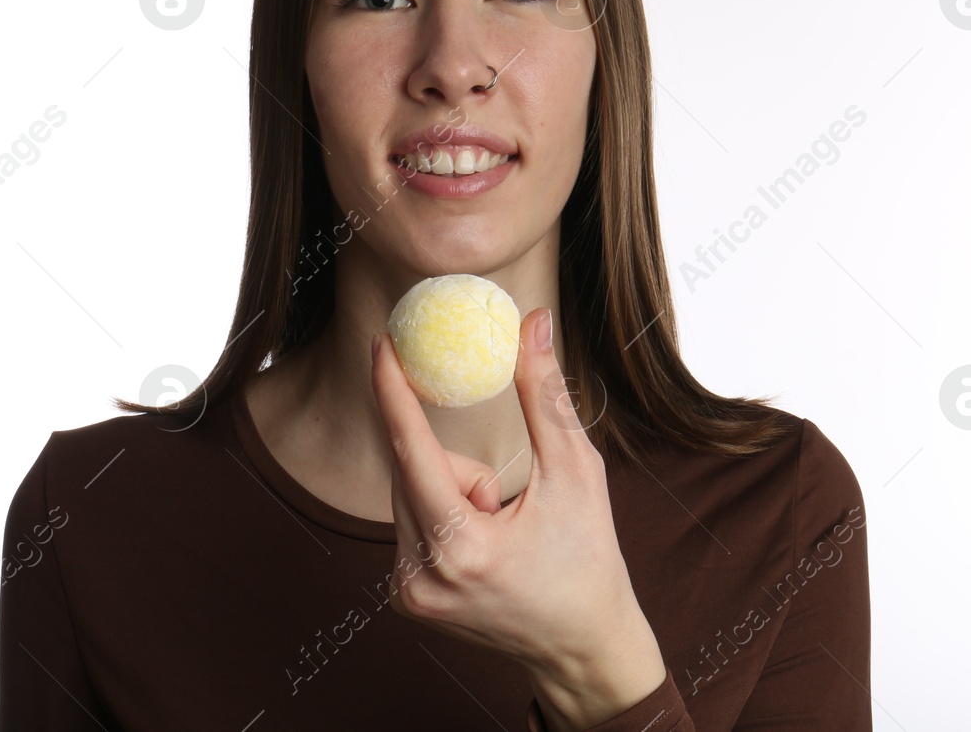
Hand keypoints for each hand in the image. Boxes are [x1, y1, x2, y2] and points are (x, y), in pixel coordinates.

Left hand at [369, 308, 667, 729]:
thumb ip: (545, 395)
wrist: (583, 648)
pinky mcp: (404, 597)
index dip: (393, 391)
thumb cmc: (589, 558)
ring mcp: (406, 591)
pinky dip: (441, 514)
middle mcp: (420, 574)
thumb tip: (531, 322)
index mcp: (461, 546)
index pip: (410, 450)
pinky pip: (408, 522)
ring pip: (407, 493)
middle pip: (409, 469)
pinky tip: (482, 547)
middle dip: (455, 462)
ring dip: (449, 488)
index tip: (382, 344)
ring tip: (501, 530)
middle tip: (502, 493)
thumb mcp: (577, 472)